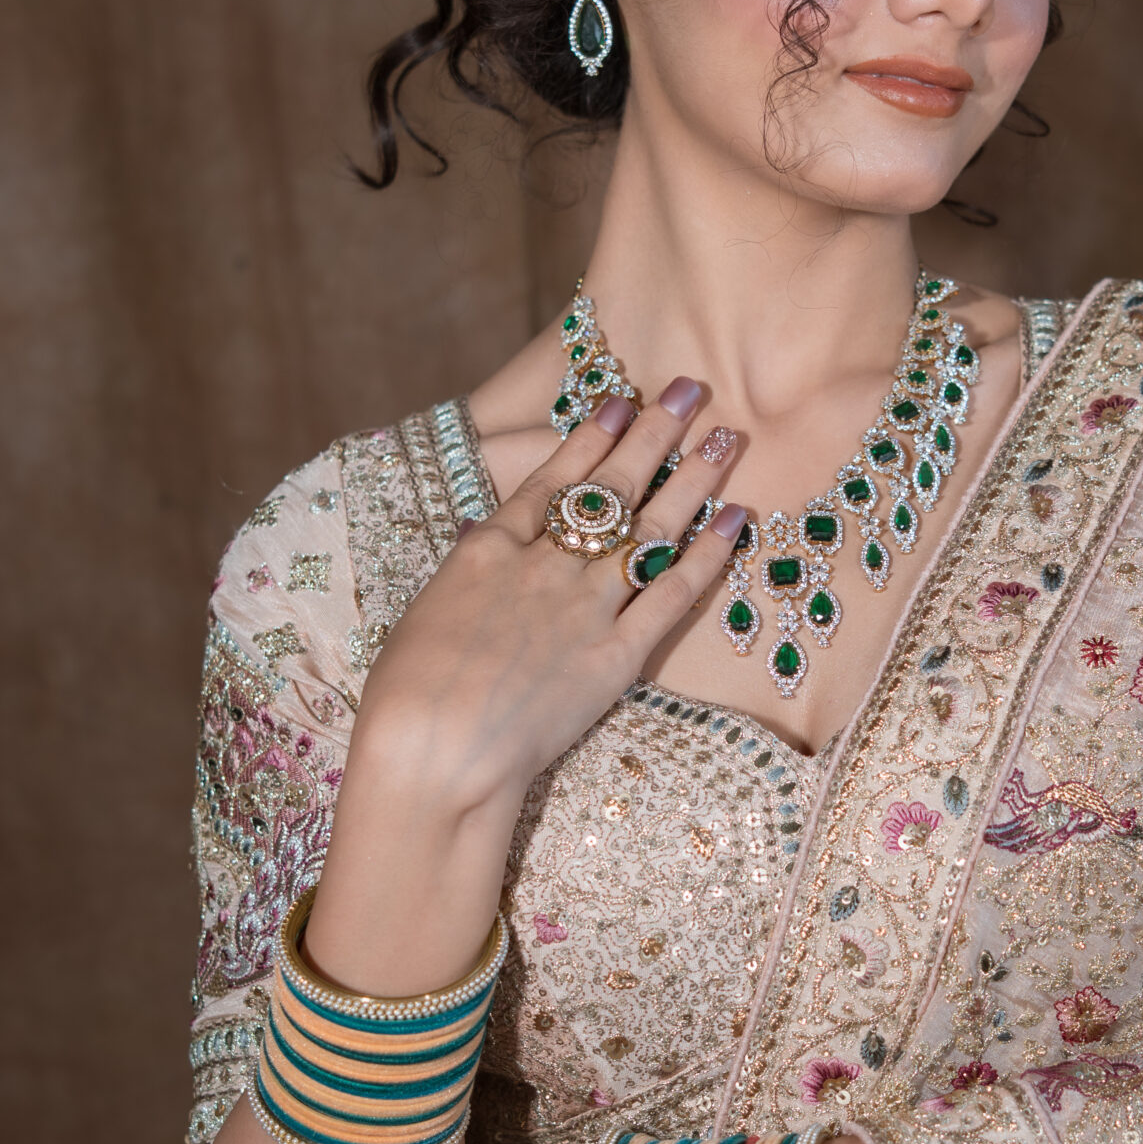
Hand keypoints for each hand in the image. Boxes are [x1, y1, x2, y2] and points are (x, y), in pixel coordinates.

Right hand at [305, 381, 747, 994]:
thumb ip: (467, 567)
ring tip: (728, 438)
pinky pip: (673, 596)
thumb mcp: (427, 612)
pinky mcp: (616, 657)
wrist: (432, 754)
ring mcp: (584, 608)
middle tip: (695, 389)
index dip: (593, 435)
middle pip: (613, 486)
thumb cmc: (407, 693)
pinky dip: (707, 555)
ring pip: (652, 528)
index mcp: (488, 550)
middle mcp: (544, 566)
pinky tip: (735, 520)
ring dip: (694, 478)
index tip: (623, 398)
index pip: (554, 477)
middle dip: (656, 433)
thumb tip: (484, 528)